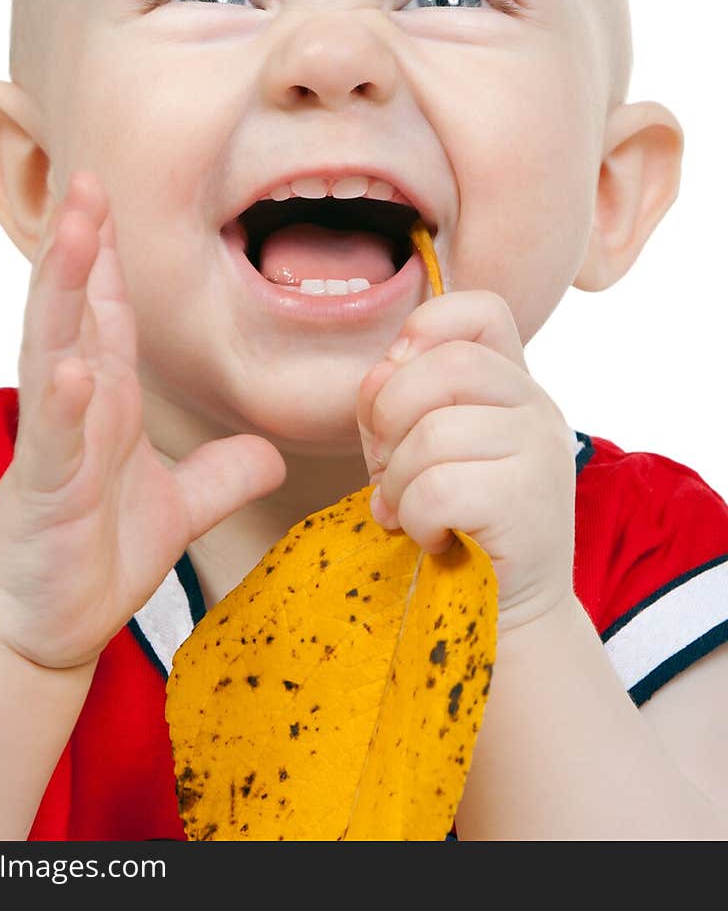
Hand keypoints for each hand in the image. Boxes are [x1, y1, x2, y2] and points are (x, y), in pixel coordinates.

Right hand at [0, 170, 285, 668]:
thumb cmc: (94, 555)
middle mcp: (77, 405)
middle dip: (82, 243)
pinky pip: (54, 436)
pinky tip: (70, 365)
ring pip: (55, 348)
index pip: (109, 312)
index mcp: (106, 398)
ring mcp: (57, 442)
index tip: (115, 194)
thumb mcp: (179, 507)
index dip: (114, 256)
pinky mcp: (47, 490)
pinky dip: (61, 399)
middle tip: (89, 180)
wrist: (44, 626)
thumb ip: (223, 473)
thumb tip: (271, 454)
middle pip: (76, 308)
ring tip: (75, 231)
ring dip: (63, 289)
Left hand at [356, 291, 576, 631]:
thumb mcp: (413, 447)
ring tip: (407, 511)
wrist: (501, 616)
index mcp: (510, 383)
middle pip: (445, 366)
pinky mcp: (532, 504)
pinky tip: (432, 536)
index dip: (426, 328)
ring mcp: (542, 452)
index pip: (481, 310)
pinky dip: (415, 518)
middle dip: (389, 417)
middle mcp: (537, 406)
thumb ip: (396, 398)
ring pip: (435, 433)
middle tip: (387, 468)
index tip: (398, 380)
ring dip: (397, 482)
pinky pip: (440, 489)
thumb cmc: (449, 524)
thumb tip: (384, 371)